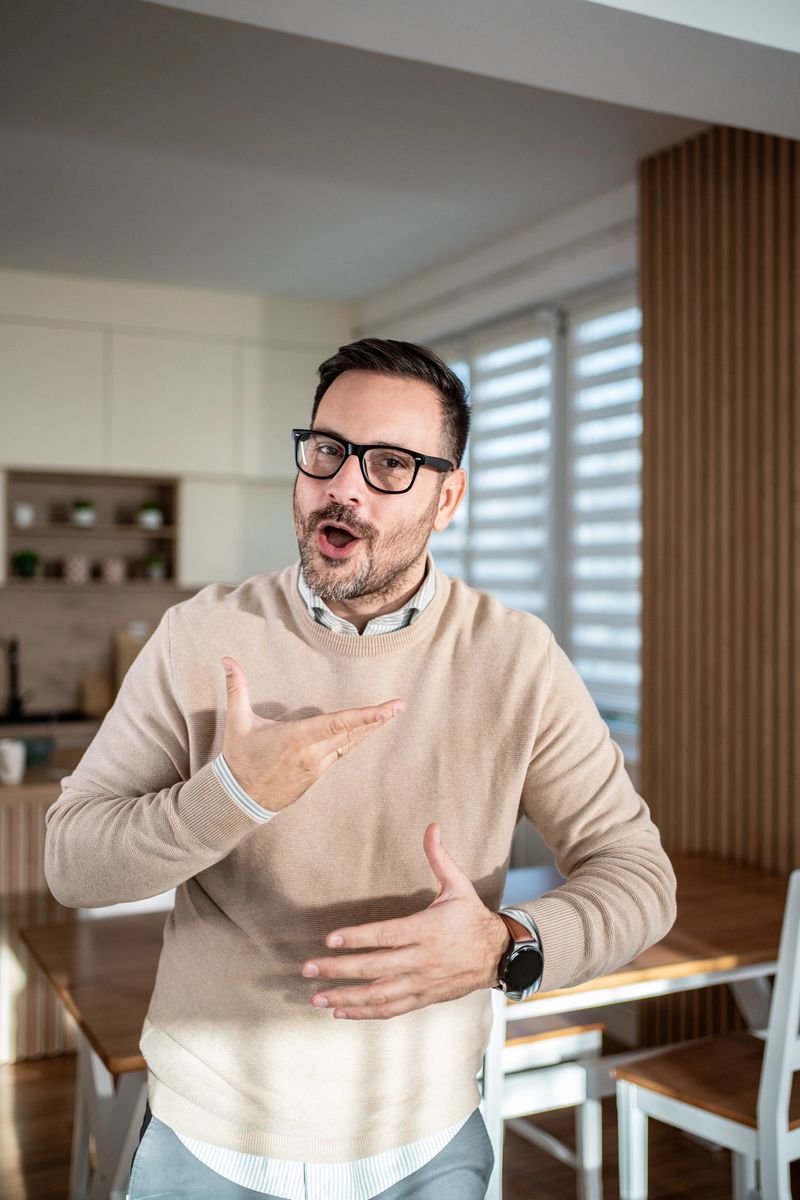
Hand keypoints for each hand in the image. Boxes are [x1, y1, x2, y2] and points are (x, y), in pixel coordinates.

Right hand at [220, 656, 405, 812]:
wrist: (240, 799)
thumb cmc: (240, 759)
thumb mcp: (236, 723)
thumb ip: (236, 688)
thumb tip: (226, 660)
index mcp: (296, 739)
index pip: (336, 724)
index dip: (363, 717)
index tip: (385, 710)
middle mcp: (312, 753)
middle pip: (351, 733)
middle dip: (378, 719)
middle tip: (401, 706)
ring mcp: (318, 766)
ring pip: (351, 744)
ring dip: (372, 728)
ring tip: (393, 713)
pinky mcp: (319, 773)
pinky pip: (343, 752)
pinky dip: (358, 739)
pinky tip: (371, 729)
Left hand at [301, 822, 509, 1018]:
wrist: (500, 955)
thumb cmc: (473, 917)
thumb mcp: (459, 885)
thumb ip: (440, 858)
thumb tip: (432, 826)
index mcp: (427, 930)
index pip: (386, 935)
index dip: (357, 938)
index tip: (330, 940)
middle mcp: (423, 959)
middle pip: (375, 967)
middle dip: (339, 970)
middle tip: (308, 969)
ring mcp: (422, 983)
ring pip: (380, 994)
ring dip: (347, 998)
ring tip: (317, 998)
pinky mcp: (424, 998)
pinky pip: (391, 1009)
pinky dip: (366, 1012)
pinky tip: (342, 1011)